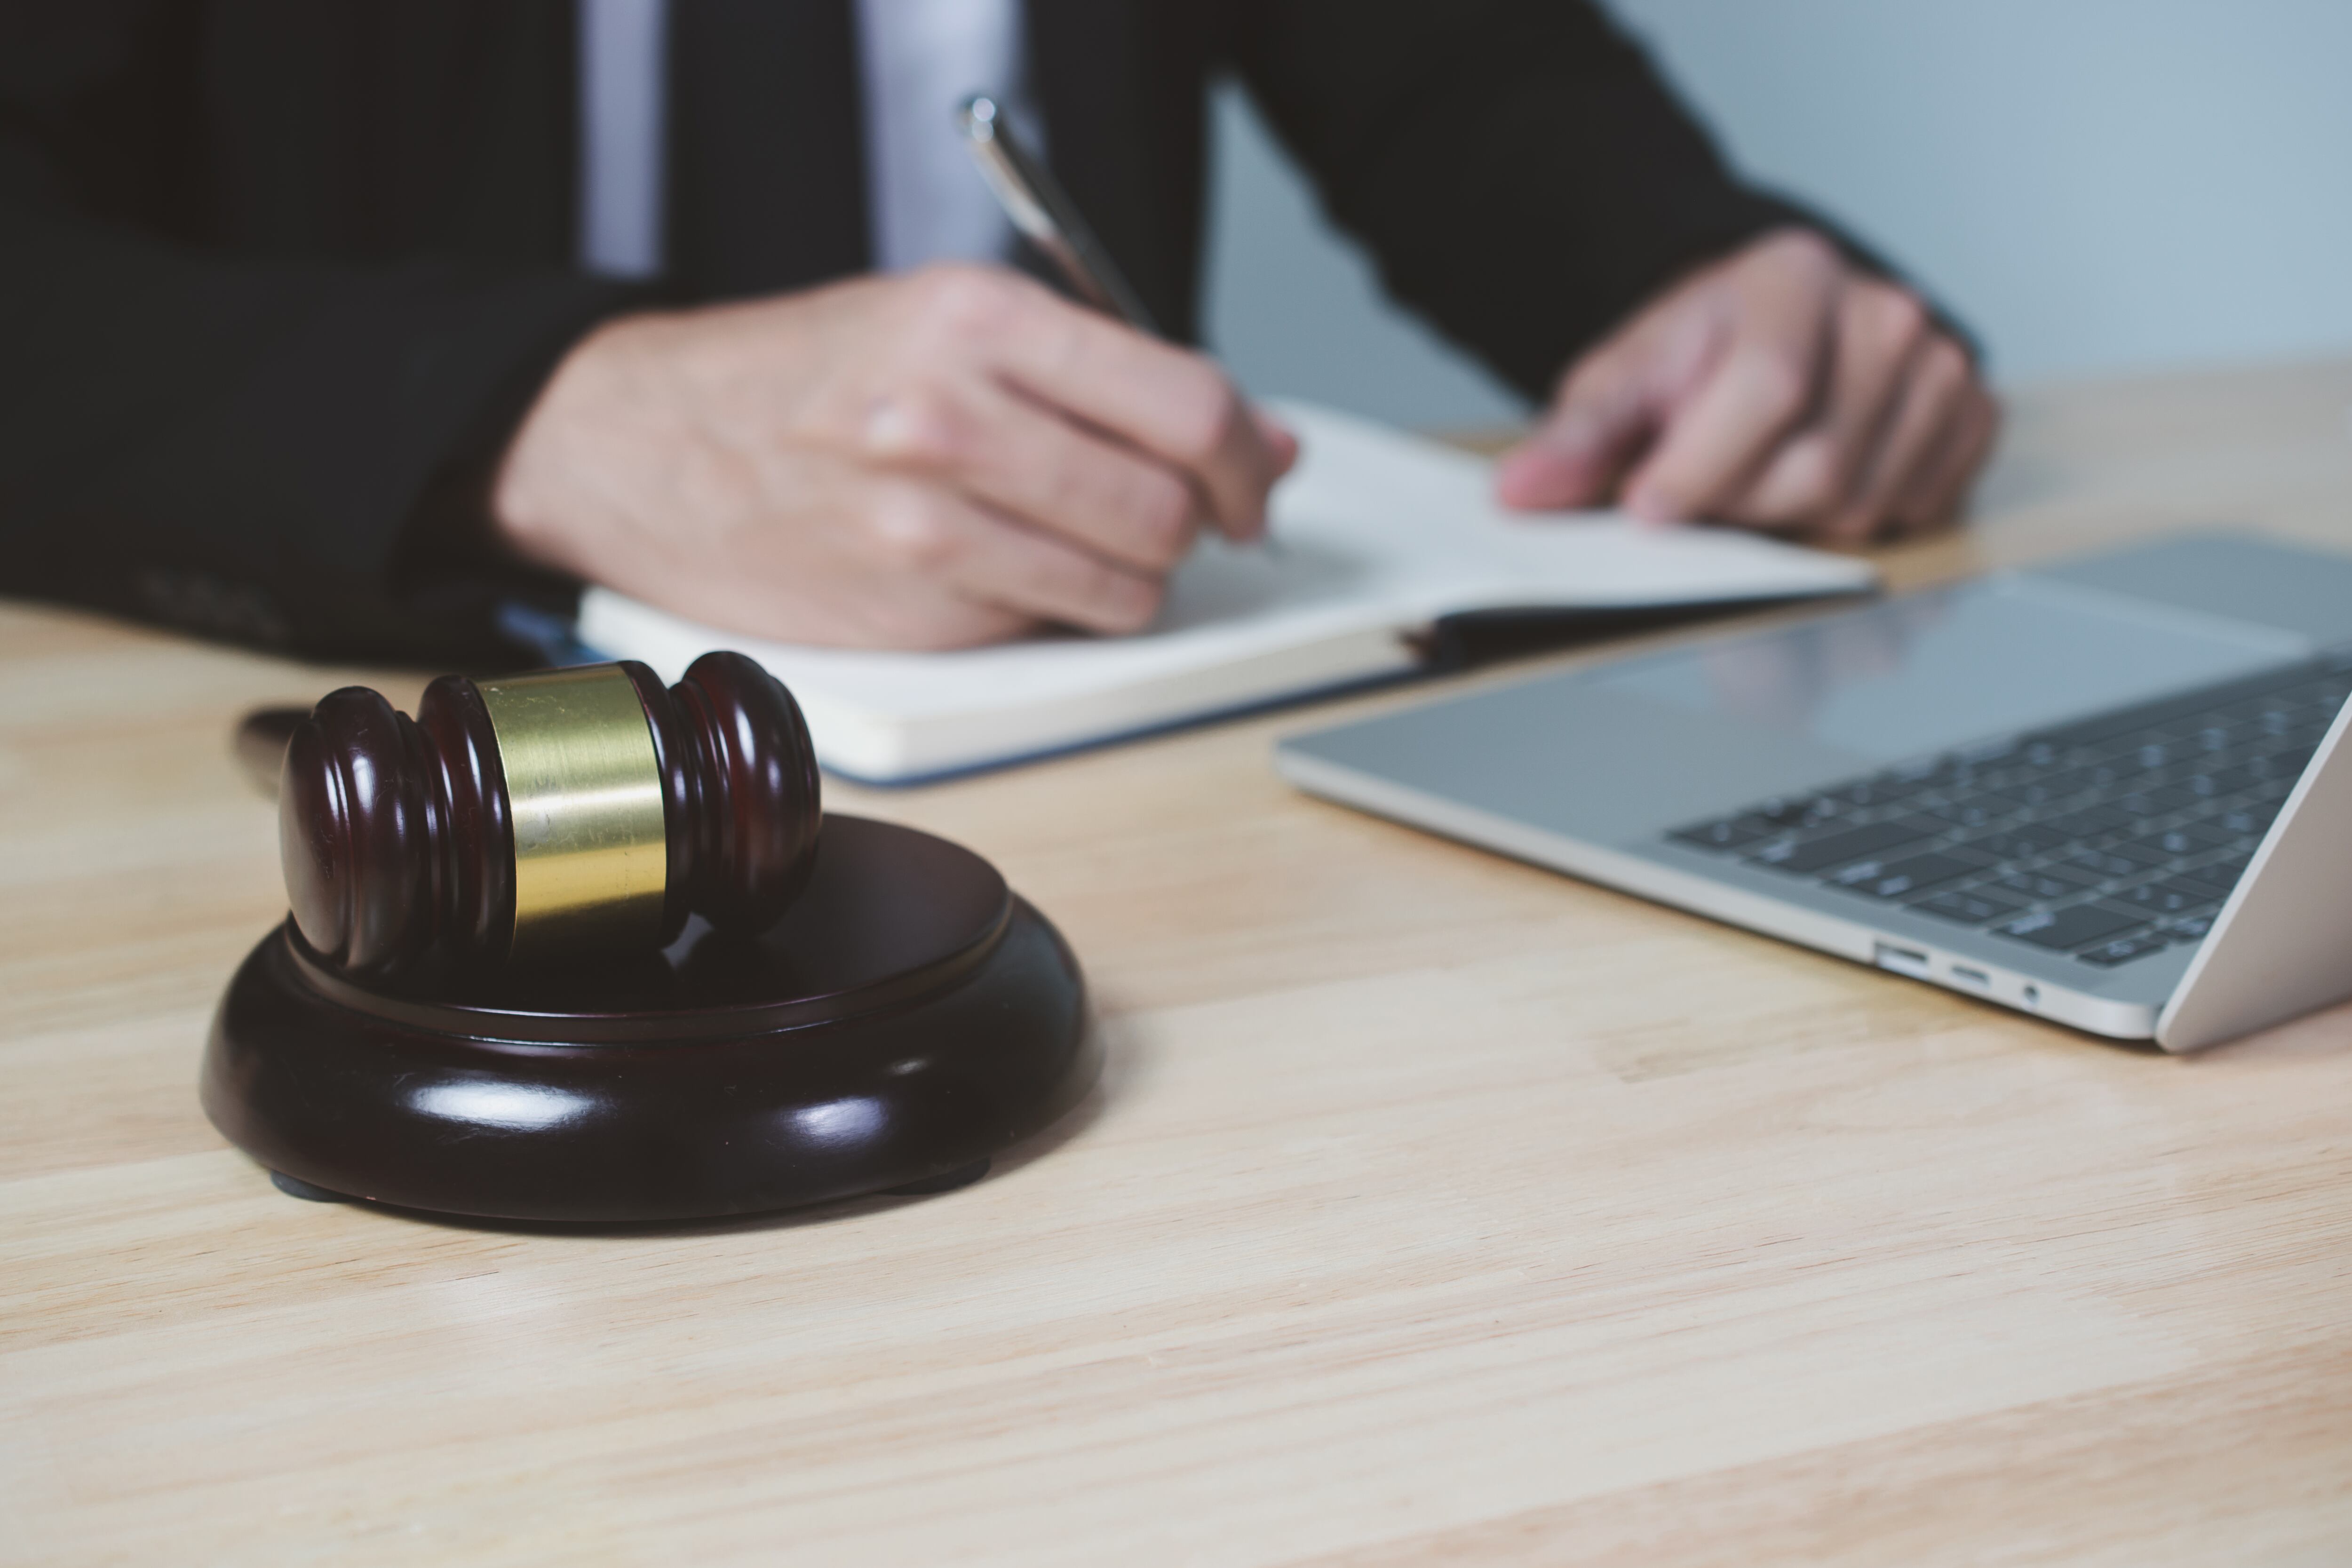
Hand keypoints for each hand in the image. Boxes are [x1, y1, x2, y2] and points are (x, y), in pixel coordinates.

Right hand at [492, 264, 1296, 648]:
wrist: (651, 445)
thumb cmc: (811, 378)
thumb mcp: (952, 322)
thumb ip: (1111, 374)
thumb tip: (1263, 444)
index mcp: (978, 320)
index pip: (1185, 403)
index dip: (1245, 457)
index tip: (1252, 480)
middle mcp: (951, 417)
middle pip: (1165, 507)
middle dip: (1191, 525)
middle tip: (1169, 517)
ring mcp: (926, 524)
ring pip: (1124, 587)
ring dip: (1127, 578)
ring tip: (1070, 541)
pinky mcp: (911, 612)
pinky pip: (1048, 628)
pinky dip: (1052, 611)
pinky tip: (999, 568)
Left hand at [1496, 228, 1996, 543]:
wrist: (1766, 323)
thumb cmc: (1699, 352)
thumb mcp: (1623, 376)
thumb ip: (1576, 435)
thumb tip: (1522, 492)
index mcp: (1794, 277)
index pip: (1768, 388)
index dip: (1701, 468)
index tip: (1648, 506)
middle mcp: (1885, 312)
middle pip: (1815, 468)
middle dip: (1739, 504)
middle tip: (1701, 484)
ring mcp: (1941, 364)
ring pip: (1861, 504)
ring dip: (1792, 518)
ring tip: (1758, 472)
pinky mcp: (1972, 415)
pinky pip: (1911, 510)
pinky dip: (1853, 516)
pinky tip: (1816, 474)